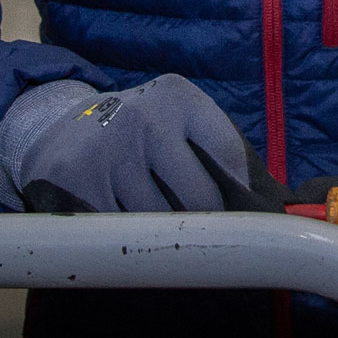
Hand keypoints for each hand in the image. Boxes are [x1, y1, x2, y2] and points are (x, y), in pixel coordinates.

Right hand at [14, 74, 287, 213]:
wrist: (59, 129)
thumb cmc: (140, 136)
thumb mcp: (179, 125)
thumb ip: (219, 156)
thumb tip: (279, 209)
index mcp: (178, 97)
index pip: (229, 156)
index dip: (240, 194)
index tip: (243, 213)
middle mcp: (145, 116)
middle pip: (200, 200)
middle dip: (200, 220)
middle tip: (187, 219)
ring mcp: (109, 148)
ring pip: (158, 225)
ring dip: (156, 233)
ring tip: (143, 210)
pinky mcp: (75, 181)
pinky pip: (117, 236)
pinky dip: (120, 240)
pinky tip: (114, 217)